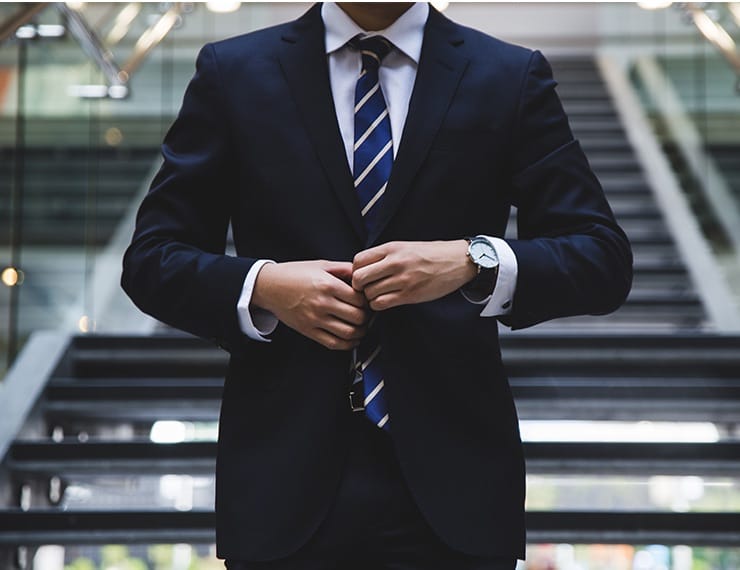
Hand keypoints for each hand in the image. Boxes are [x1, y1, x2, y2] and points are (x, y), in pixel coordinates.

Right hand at [252, 260, 368, 349]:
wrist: (269, 286)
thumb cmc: (294, 274)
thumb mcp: (321, 265)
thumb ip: (344, 268)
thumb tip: (362, 274)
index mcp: (327, 285)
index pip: (359, 299)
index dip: (368, 301)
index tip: (367, 301)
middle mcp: (322, 303)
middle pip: (357, 317)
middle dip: (366, 317)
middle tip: (367, 314)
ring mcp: (315, 319)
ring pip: (348, 333)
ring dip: (360, 332)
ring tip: (361, 327)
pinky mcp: (308, 330)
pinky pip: (333, 343)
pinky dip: (347, 344)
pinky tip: (351, 339)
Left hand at [352, 240, 476, 310]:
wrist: (457, 261)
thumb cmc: (431, 254)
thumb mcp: (405, 246)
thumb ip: (384, 256)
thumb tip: (362, 268)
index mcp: (392, 248)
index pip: (358, 260)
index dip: (355, 271)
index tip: (363, 276)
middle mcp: (395, 262)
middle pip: (359, 278)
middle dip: (359, 286)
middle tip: (367, 288)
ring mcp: (402, 279)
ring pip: (369, 294)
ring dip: (370, 298)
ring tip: (379, 295)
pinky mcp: (410, 294)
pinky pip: (382, 304)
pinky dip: (379, 305)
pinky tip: (386, 301)